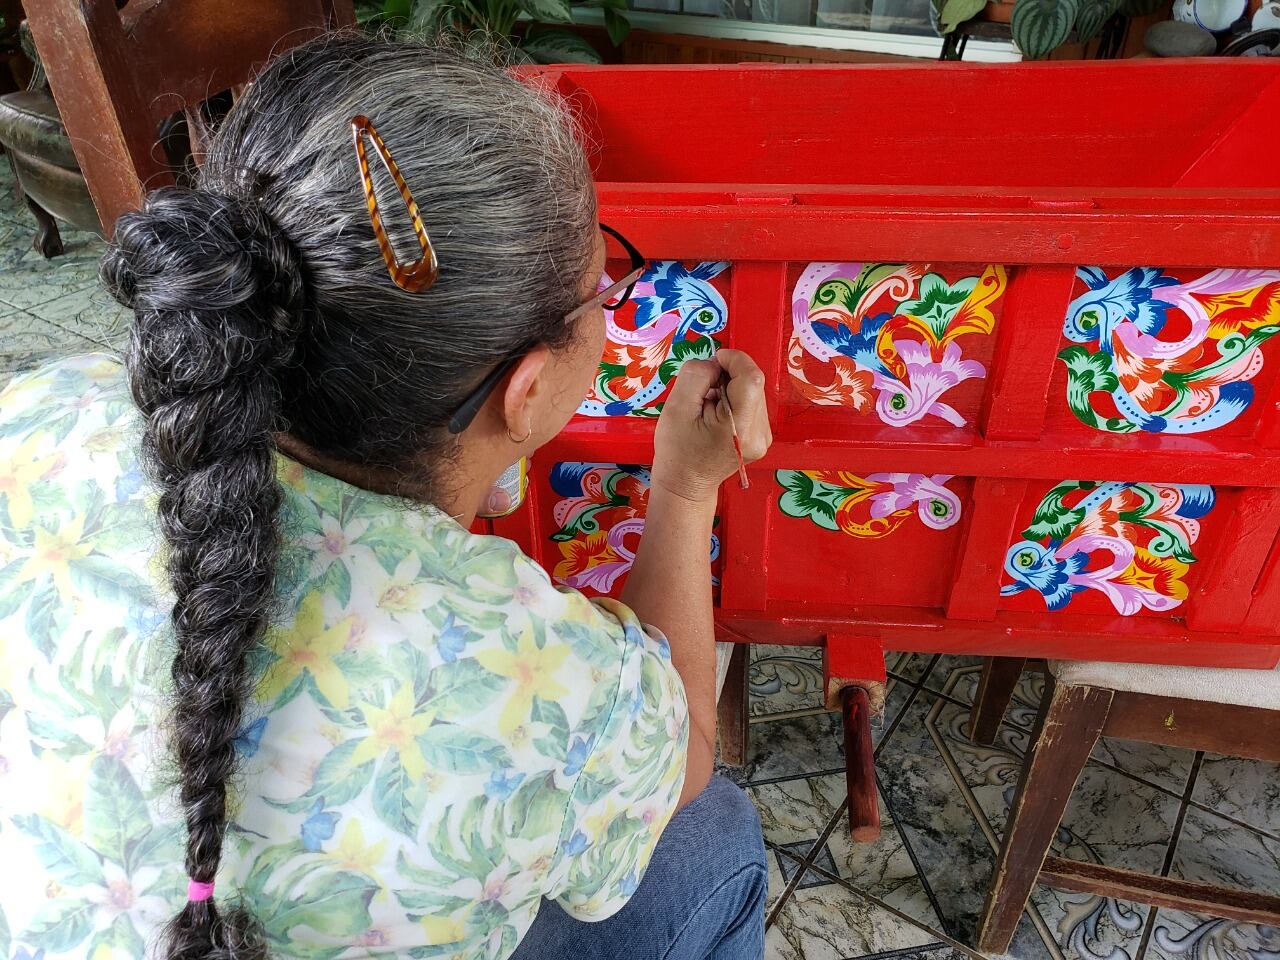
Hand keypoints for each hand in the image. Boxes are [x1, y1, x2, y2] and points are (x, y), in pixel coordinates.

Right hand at [652, 348, 771, 503]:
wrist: (685, 484)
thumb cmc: (677, 450)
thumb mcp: (676, 408)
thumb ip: (697, 376)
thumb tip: (717, 363)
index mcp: (739, 428)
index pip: (752, 378)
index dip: (735, 360)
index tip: (714, 360)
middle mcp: (759, 434)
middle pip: (753, 383)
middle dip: (729, 376)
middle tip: (704, 390)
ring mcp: (764, 438)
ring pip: (754, 392)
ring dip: (732, 388)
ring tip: (709, 406)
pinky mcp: (762, 437)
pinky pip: (753, 404)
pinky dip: (736, 400)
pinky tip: (718, 414)